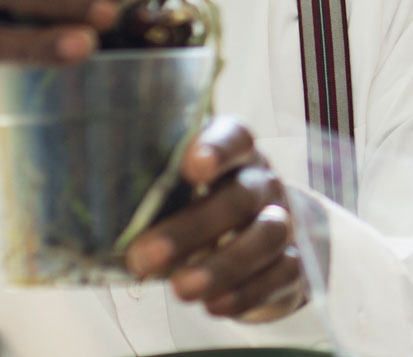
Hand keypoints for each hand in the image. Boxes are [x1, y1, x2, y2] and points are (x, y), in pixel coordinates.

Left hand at [125, 116, 307, 321]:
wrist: (265, 244)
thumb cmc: (204, 212)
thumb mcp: (178, 196)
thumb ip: (152, 197)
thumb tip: (91, 219)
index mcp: (234, 157)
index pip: (235, 138)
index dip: (217, 148)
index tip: (192, 165)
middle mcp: (262, 184)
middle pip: (240, 196)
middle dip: (194, 227)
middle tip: (145, 255)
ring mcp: (282, 223)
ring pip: (266, 235)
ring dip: (222, 265)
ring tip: (181, 289)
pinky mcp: (292, 264)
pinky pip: (279, 275)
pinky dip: (246, 292)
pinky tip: (215, 304)